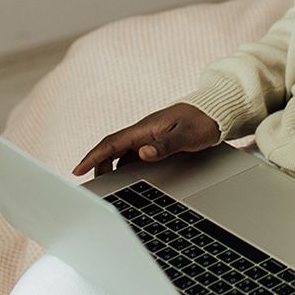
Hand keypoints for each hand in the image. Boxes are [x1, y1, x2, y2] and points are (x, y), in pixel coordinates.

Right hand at [70, 102, 222, 178]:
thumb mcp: (187, 136)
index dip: (93, 156)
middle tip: (87, 182)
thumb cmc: (203, 122)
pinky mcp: (155, 140)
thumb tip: (142, 153)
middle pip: (112, 148)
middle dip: (96, 163)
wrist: (217, 111)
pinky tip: (124, 177)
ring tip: (102, 183)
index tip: (77, 170)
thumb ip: (165, 145)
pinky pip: (132, 154)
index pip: (112, 143)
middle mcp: (143, 131)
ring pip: (121, 152)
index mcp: (145, 128)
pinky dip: (123, 165)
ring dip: (109, 165)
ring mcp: (148, 136)